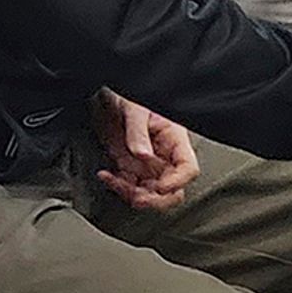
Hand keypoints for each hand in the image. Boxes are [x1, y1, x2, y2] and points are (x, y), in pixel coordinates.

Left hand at [93, 91, 197, 212]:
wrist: (103, 94)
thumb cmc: (127, 93)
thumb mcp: (135, 108)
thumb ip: (138, 131)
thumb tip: (143, 154)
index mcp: (174, 139)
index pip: (187, 168)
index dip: (178, 182)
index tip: (161, 187)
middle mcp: (163, 155)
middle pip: (173, 189)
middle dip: (156, 199)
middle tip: (138, 197)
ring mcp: (146, 163)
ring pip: (149, 193)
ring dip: (131, 194)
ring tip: (115, 182)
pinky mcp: (128, 166)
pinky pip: (128, 186)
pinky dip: (116, 187)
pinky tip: (105, 176)